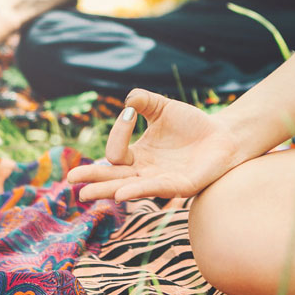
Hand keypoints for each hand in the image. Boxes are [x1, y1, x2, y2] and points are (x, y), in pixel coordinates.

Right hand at [67, 89, 247, 201]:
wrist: (224, 135)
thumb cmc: (192, 124)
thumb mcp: (163, 107)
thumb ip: (143, 101)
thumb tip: (127, 101)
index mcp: (138, 156)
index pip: (116, 152)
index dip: (118, 131)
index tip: (129, 112)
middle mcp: (145, 172)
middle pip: (113, 178)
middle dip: (92, 178)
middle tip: (71, 181)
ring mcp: (162, 182)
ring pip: (128, 188)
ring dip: (108, 190)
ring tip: (86, 193)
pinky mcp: (181, 187)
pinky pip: (156, 189)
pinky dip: (138, 190)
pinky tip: (121, 194)